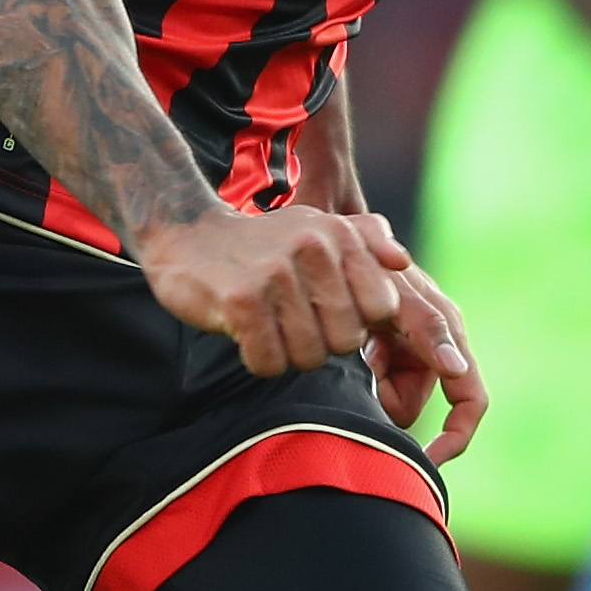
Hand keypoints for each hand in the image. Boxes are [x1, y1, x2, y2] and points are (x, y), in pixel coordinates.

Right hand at [136, 200, 416, 378]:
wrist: (187, 235)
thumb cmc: (263, 244)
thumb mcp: (318, 227)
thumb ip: (368, 239)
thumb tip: (402, 261)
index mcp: (339, 234)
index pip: (381, 307)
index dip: (356, 322)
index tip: (327, 312)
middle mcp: (313, 249)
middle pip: (346, 340)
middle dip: (321, 344)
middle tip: (292, 322)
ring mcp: (276, 274)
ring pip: (309, 357)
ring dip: (287, 354)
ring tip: (269, 326)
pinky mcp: (242, 300)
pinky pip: (270, 362)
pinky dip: (259, 360)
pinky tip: (246, 335)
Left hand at [367, 257, 487, 464]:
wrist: (345, 247)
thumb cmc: (375, 264)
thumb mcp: (399, 293)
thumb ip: (430, 327)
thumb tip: (457, 370)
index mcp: (451, 336)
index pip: (469, 401)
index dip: (455, 437)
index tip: (428, 461)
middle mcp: (437, 348)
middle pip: (416, 403)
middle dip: (390, 396)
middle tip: (368, 364)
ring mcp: (412, 353)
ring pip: (394, 398)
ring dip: (374, 382)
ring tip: (361, 346)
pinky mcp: (390, 354)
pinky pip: (379, 384)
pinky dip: (366, 373)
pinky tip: (357, 347)